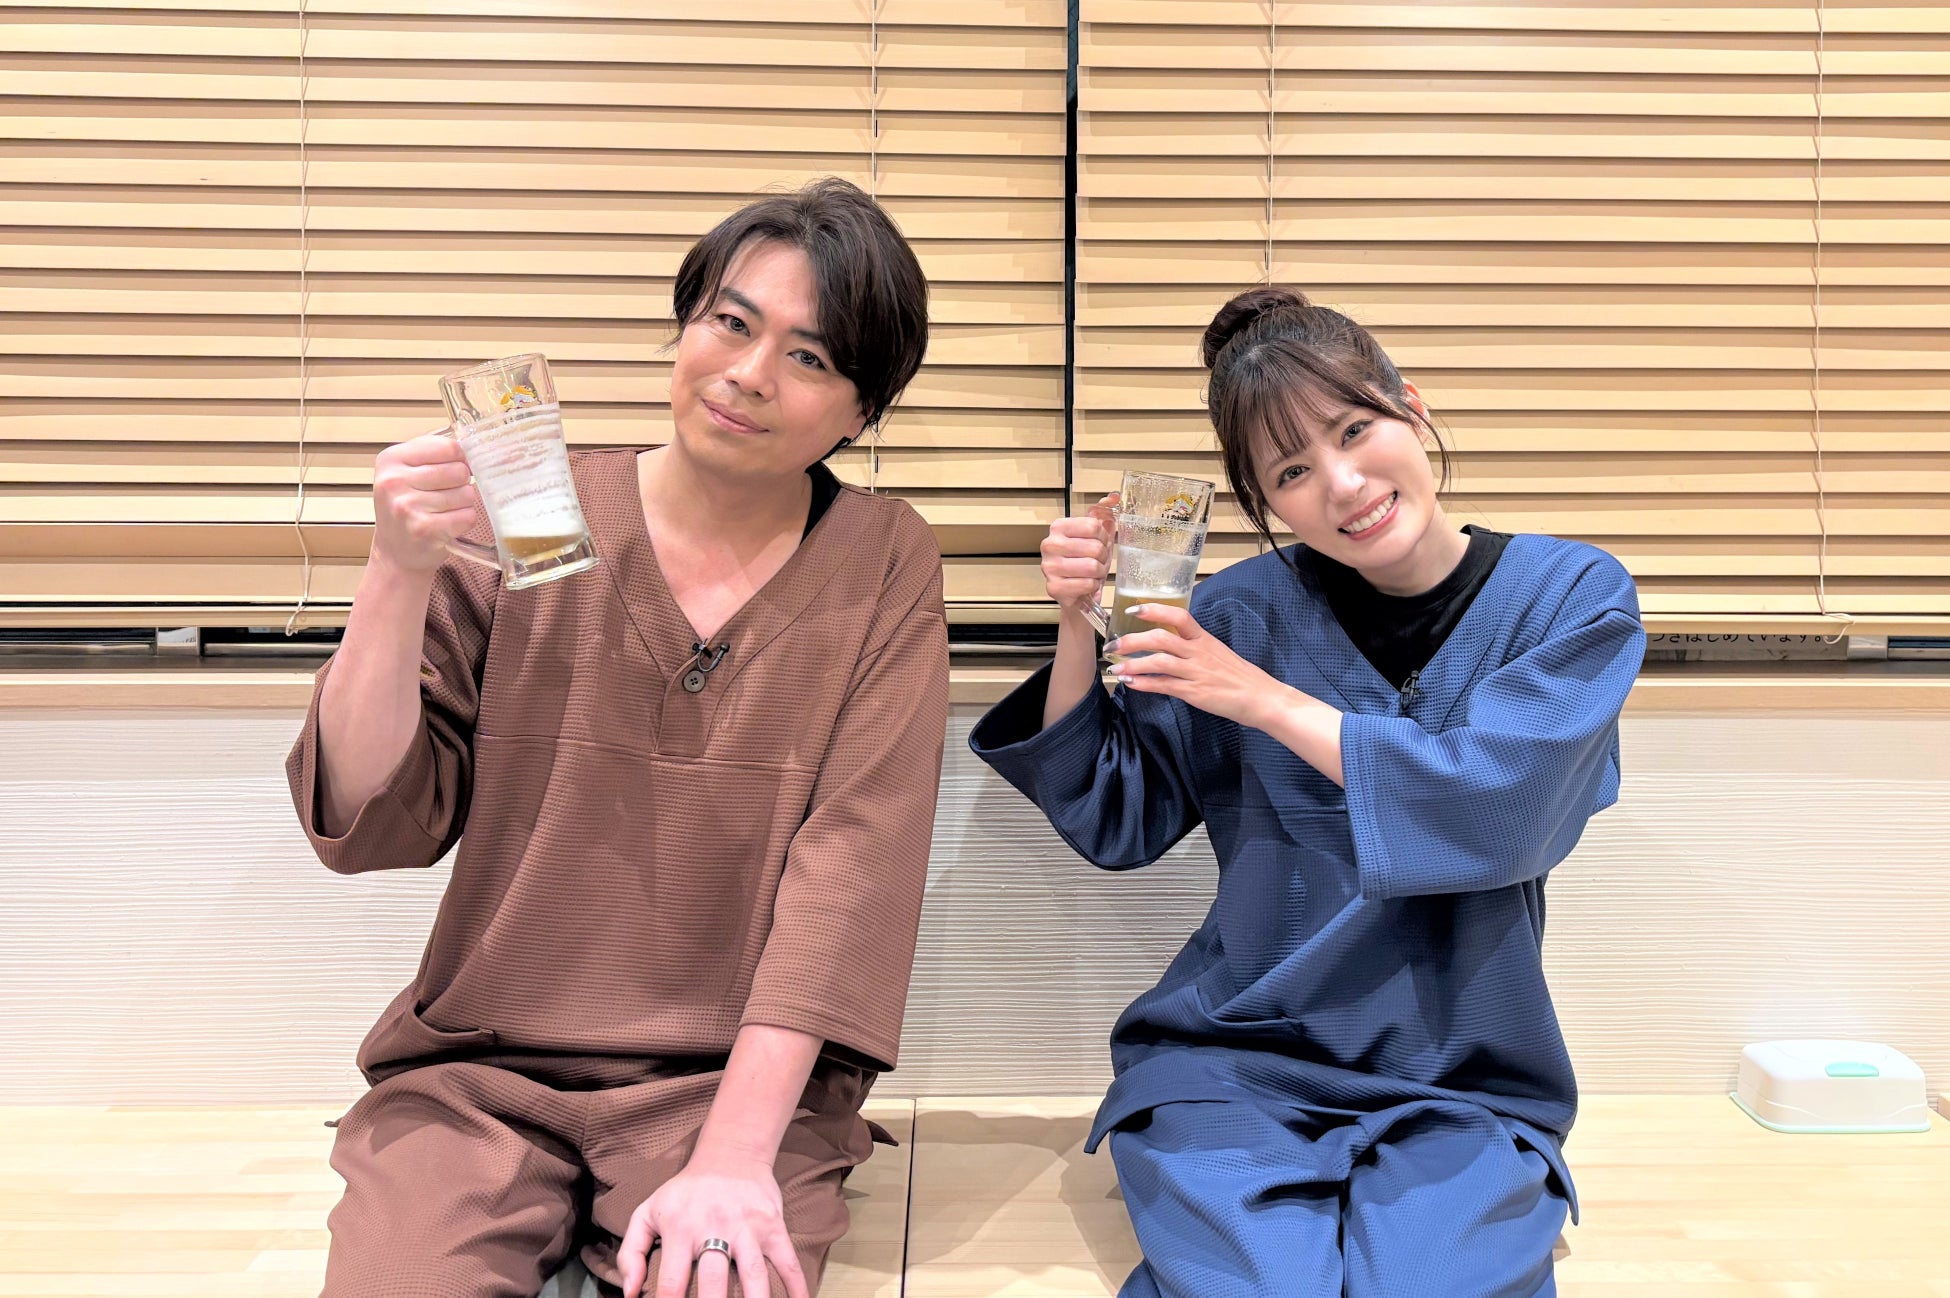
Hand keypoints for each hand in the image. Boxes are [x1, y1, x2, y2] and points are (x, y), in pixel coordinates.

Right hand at [369, 431, 481, 573]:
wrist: (395, 553)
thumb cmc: (407, 508)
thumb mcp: (407, 473)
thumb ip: (434, 453)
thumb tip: (476, 445)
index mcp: (391, 459)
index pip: (448, 447)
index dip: (461, 458)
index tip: (458, 466)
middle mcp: (394, 481)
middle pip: (459, 470)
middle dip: (461, 483)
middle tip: (446, 494)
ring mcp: (407, 506)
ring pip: (466, 494)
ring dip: (463, 503)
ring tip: (444, 511)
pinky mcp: (424, 529)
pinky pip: (467, 516)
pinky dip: (464, 520)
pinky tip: (448, 524)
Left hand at [618, 1152, 808, 1297]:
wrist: (730, 1153)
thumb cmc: (685, 1192)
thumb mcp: (647, 1212)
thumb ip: (632, 1253)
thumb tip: (630, 1294)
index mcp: (680, 1229)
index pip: (672, 1282)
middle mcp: (714, 1227)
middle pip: (714, 1282)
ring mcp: (747, 1226)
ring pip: (753, 1273)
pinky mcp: (772, 1224)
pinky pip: (787, 1259)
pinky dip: (796, 1284)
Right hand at [1040, 492, 1117, 614]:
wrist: (1076, 594)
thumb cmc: (1085, 562)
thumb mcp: (1095, 536)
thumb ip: (1103, 514)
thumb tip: (1113, 496)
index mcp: (1058, 527)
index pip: (1093, 526)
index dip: (1104, 538)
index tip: (1100, 544)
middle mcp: (1049, 544)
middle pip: (1095, 547)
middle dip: (1103, 558)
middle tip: (1098, 563)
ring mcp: (1049, 567)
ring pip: (1092, 566)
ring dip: (1099, 573)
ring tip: (1092, 575)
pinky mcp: (1054, 587)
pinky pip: (1087, 584)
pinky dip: (1092, 587)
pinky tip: (1086, 586)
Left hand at [1108, 602, 1291, 729]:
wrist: (1260, 698)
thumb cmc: (1238, 675)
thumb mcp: (1216, 652)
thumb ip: (1193, 646)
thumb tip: (1167, 642)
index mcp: (1204, 639)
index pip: (1178, 617)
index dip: (1154, 611)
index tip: (1133, 610)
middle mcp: (1198, 652)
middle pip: (1161, 639)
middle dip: (1132, 640)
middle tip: (1112, 644)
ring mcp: (1196, 672)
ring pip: (1159, 662)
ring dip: (1133, 664)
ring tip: (1115, 668)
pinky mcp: (1194, 693)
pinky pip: (1165, 686)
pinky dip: (1145, 683)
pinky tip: (1131, 683)